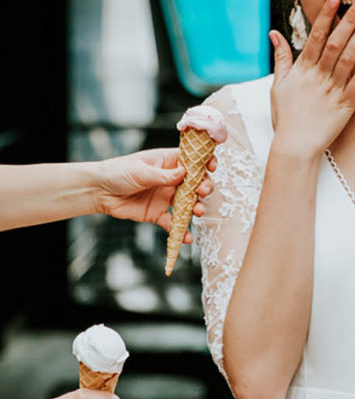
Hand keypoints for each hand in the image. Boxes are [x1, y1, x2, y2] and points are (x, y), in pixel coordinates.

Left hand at [95, 148, 216, 241]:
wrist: (99, 192)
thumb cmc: (118, 172)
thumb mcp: (141, 171)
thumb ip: (163, 175)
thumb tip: (185, 173)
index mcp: (166, 162)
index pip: (191, 160)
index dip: (204, 162)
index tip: (212, 167)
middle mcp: (170, 180)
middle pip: (194, 183)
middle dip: (204, 187)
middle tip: (203, 192)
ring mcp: (165, 198)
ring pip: (188, 204)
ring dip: (196, 208)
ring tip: (198, 212)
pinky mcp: (158, 214)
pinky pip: (173, 223)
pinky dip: (180, 231)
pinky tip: (186, 237)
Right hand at [269, 0, 354, 157]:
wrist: (295, 145)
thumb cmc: (286, 117)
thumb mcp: (278, 85)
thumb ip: (280, 57)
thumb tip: (274, 34)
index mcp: (303, 70)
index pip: (315, 37)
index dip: (325, 17)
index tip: (335, 0)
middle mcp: (318, 76)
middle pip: (335, 43)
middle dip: (348, 22)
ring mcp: (333, 90)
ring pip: (349, 58)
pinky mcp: (346, 104)